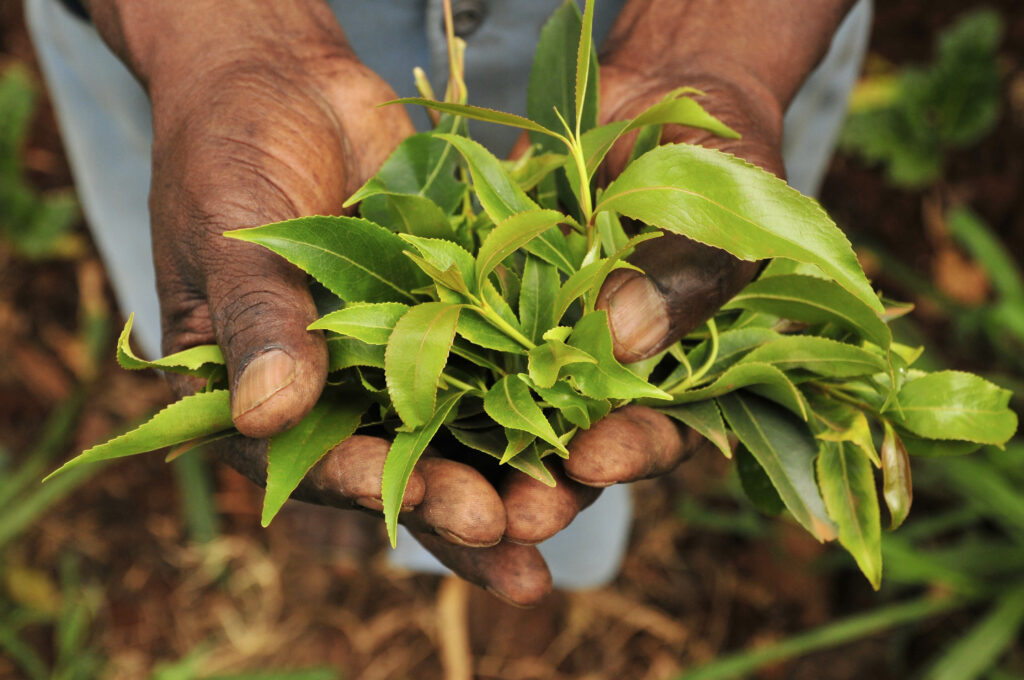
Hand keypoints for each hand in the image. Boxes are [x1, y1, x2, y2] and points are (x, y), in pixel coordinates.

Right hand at [134, 6, 552, 604]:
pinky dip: (544, 382)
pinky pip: (504, 352)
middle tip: (521, 542)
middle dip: (462, 508)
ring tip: (565, 505)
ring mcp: (406, 352)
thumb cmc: (227, 152)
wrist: (287, 81)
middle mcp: (342, 390)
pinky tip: (595, 417)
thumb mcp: (229, 237)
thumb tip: (267, 415)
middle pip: (402, 469)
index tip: (443, 508)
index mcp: (268, 396)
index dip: (378, 490)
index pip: (317, 463)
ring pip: (464, 426)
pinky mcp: (461, 310)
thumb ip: (255, 322)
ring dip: (513, 467)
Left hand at [469, 67, 784, 584]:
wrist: (663, 96)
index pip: (653, 433)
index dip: (627, 452)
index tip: (592, 460)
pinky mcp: (482, 291)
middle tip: (506, 513)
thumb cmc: (723, 160)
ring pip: (495, 400)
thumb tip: (625, 338)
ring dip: (468, 444)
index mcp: (669, 374)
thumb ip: (685, 277)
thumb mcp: (726, 213)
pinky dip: (424, 350)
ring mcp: (535, 333)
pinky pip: (450, 325)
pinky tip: (391, 373)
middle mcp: (596, 368)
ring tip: (438, 479)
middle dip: (537, 482)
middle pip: (564, 443)